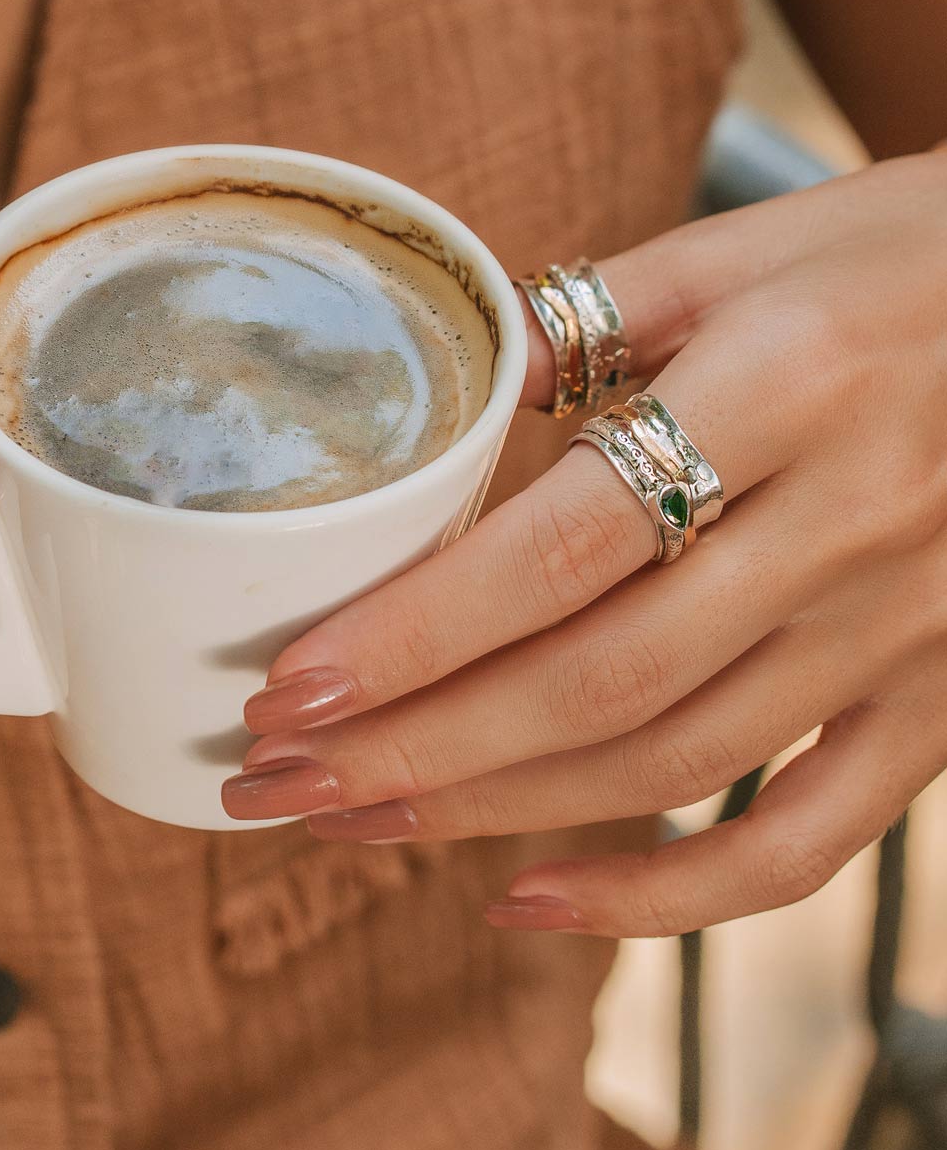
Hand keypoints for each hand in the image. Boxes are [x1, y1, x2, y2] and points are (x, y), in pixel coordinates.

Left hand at [222, 150, 946, 936]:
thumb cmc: (912, 257)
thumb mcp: (745, 247)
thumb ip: (585, 319)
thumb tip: (439, 398)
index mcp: (784, 390)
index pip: (562, 548)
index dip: (415, 633)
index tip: (288, 686)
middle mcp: (846, 528)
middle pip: (594, 683)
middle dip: (411, 749)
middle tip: (269, 779)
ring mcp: (906, 635)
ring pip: (669, 767)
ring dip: (491, 811)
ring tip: (351, 819)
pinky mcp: (942, 705)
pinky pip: (808, 840)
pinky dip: (669, 899)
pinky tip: (534, 901)